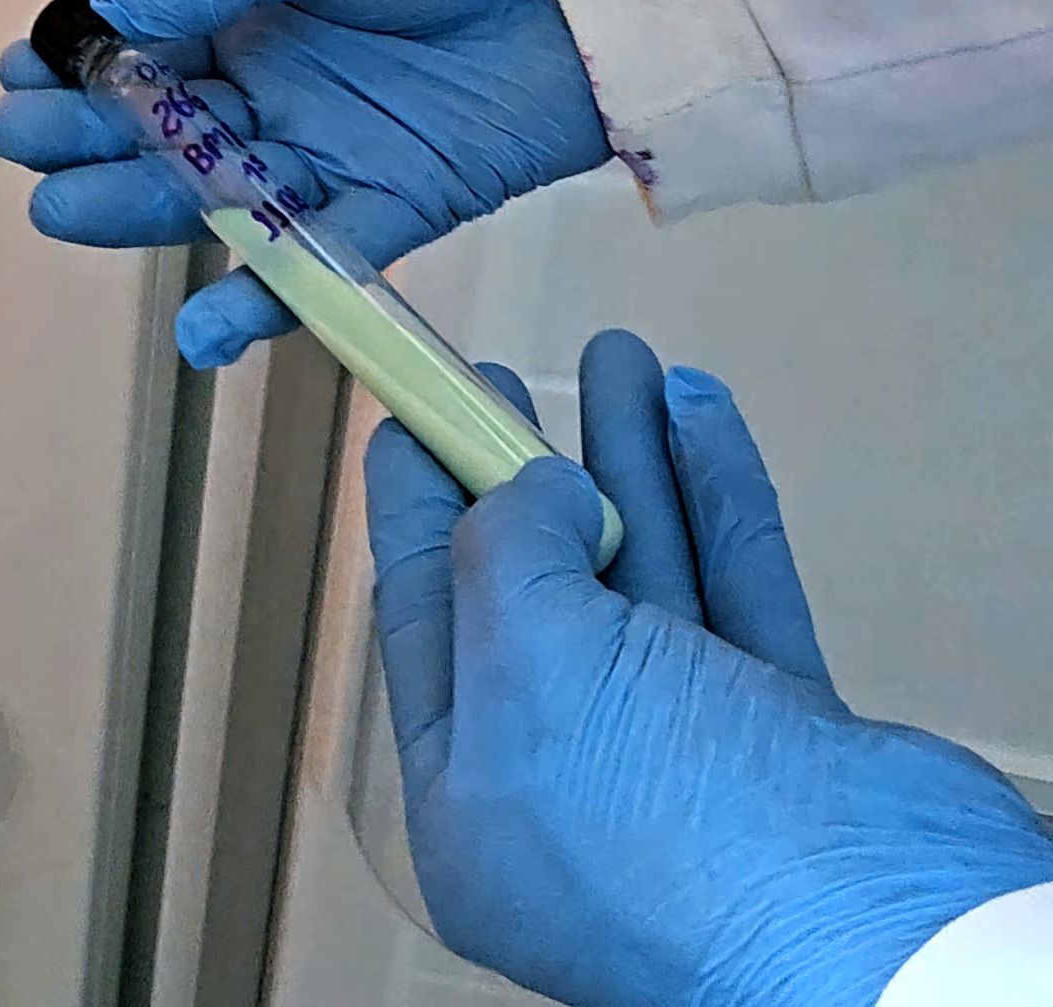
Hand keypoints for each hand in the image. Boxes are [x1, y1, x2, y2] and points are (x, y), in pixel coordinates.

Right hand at [0, 0, 608, 367]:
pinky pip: (315, 266)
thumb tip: (117, 10)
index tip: (21, 75)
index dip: (84, 71)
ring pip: (221, 203)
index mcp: (257, 20)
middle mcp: (281, 98)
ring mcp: (329, 160)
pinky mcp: (390, 213)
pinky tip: (198, 327)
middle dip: (91, 144)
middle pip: (169, 137)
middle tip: (23, 150)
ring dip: (142, 214)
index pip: (149, 56)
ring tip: (62, 212)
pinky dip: (260, 302)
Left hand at [365, 329, 1052, 1006]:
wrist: (879, 930)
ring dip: (628, 463)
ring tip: (620, 360)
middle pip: (535, 590)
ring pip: (641, 579)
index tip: (409, 416)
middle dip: (526, 471)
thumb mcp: (526, 666)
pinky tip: (697, 416)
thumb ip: (502, 555)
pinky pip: (734, 595)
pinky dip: (716, 504)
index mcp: (472, 794)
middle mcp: (568, 778)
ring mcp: (682, 757)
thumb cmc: (668, 824)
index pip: (423, 621)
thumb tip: (532, 490)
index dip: (414, 508)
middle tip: (502, 379)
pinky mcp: (779, 735)